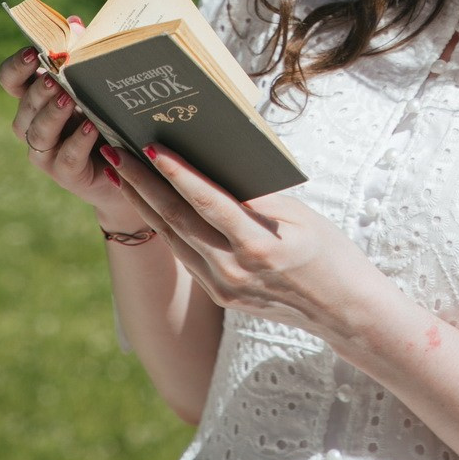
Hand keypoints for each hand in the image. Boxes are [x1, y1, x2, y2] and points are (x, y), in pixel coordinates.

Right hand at [0, 45, 141, 225]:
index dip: (15, 66)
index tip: (31, 52)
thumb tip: (74, 23)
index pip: (11, 80)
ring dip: (52, 114)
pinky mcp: (66, 174)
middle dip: (38, 90)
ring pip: (38, 132)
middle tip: (55, 77)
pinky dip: (76, 142)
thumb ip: (82, 53)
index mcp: (36, 96)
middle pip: (24, 106)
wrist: (129, 162)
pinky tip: (90, 128)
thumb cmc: (106, 112)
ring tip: (69, 98)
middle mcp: (33, 123)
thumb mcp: (95, 82)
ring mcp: (46, 151)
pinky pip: (64, 158)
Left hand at [105, 144, 388, 345]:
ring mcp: (223, 288)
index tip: (151, 148)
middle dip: (142, 185)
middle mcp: (232, 272)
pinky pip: (188, 254)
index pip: (207, 203)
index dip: (176, 175)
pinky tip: (152, 205)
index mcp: (257, 247)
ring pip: (175, 238)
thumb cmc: (329, 251)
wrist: (343, 311)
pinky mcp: (221, 296)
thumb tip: (215, 167)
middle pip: (178, 221)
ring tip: (121, 173)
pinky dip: (167, 226)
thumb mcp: (299, 215)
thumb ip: (256, 196)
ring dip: (145, 204)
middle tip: (115, 153)